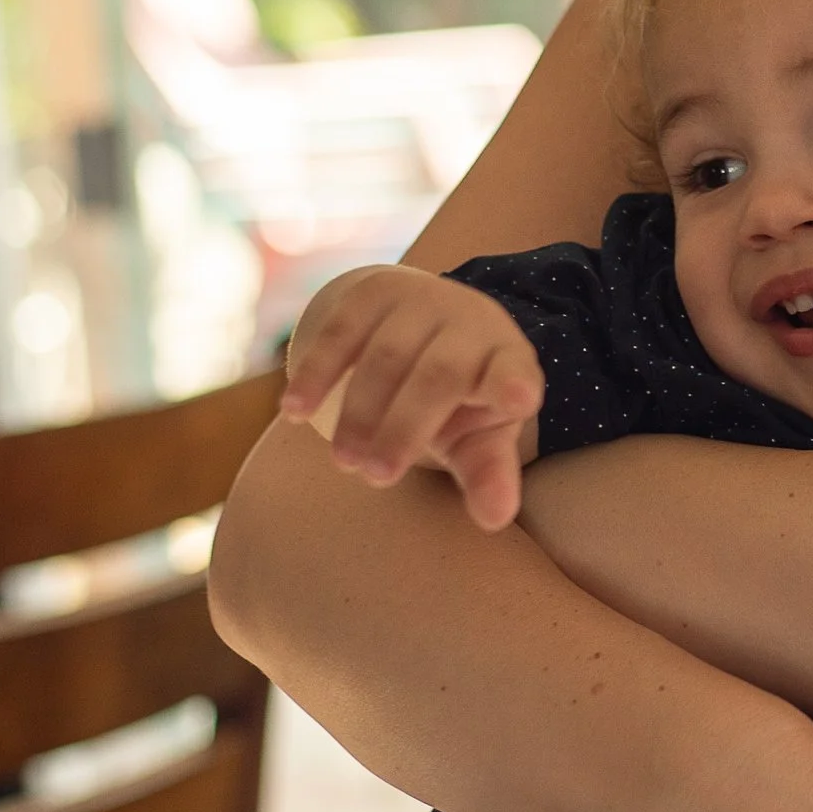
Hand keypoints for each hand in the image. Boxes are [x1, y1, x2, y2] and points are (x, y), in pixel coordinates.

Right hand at [280, 265, 541, 527]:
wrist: (429, 324)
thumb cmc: (461, 398)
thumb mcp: (479, 435)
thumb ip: (488, 473)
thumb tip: (494, 520)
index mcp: (508, 360)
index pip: (514, 372)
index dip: (514, 384)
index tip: (517, 400)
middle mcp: (471, 322)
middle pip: (439, 375)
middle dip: (405, 428)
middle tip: (376, 476)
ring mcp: (423, 300)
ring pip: (388, 356)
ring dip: (360, 410)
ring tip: (344, 461)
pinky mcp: (376, 291)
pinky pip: (342, 330)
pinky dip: (317, 370)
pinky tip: (294, 410)